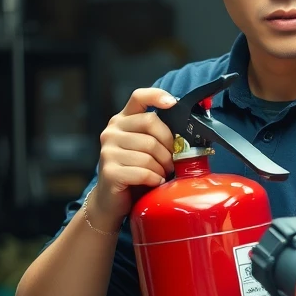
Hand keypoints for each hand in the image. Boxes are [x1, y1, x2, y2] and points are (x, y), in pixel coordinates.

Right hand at [89, 88, 176, 229]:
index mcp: (124, 121)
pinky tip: (153, 182)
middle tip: (172, 161)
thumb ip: (160, 137)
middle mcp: (112, 131)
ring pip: (149, 151)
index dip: (156, 96)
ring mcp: (108, 150)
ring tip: (161, 174)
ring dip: (162, 167)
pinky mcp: (109, 170)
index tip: (172, 103)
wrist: (113, 200)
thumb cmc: (137, 172)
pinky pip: (143, 171)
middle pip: (151, 123)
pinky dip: (154, 179)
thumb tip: (187, 136)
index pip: (139, 97)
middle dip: (168, 144)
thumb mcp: (148, 150)